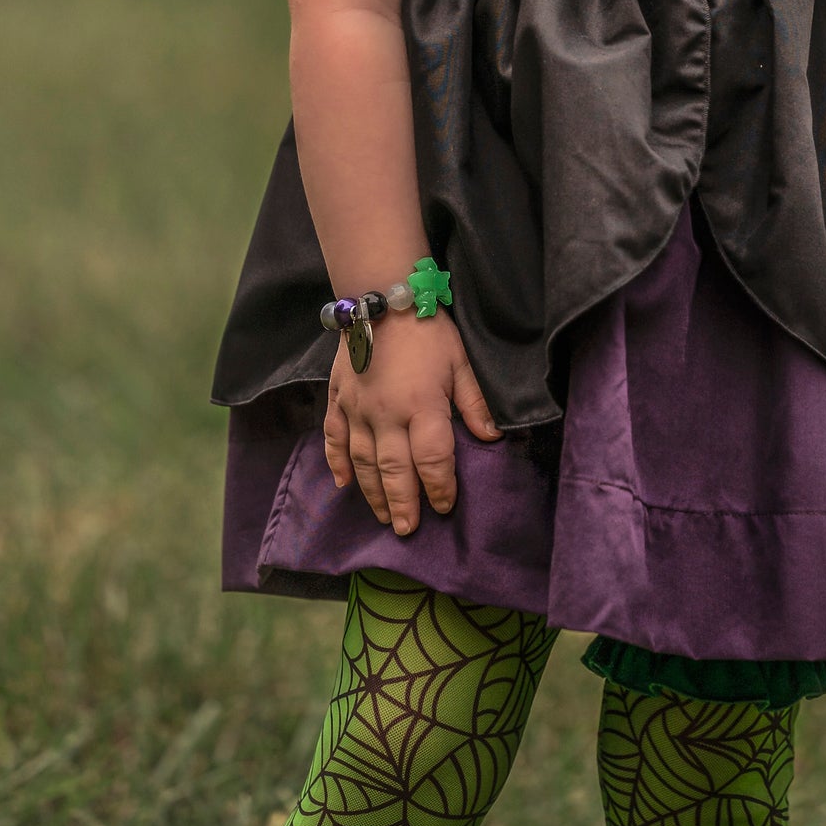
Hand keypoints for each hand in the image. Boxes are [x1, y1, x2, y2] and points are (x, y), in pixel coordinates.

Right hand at [323, 309, 500, 532]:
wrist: (381, 296)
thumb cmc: (428, 329)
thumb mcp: (461, 361)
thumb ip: (474, 403)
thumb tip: (492, 438)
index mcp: (422, 406)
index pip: (432, 460)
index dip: (440, 487)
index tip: (445, 506)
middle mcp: (386, 414)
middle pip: (394, 470)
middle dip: (403, 504)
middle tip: (407, 530)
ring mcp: (357, 409)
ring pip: (363, 462)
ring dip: (373, 493)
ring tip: (383, 516)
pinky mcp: (338, 399)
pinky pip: (334, 437)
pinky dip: (336, 462)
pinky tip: (342, 483)